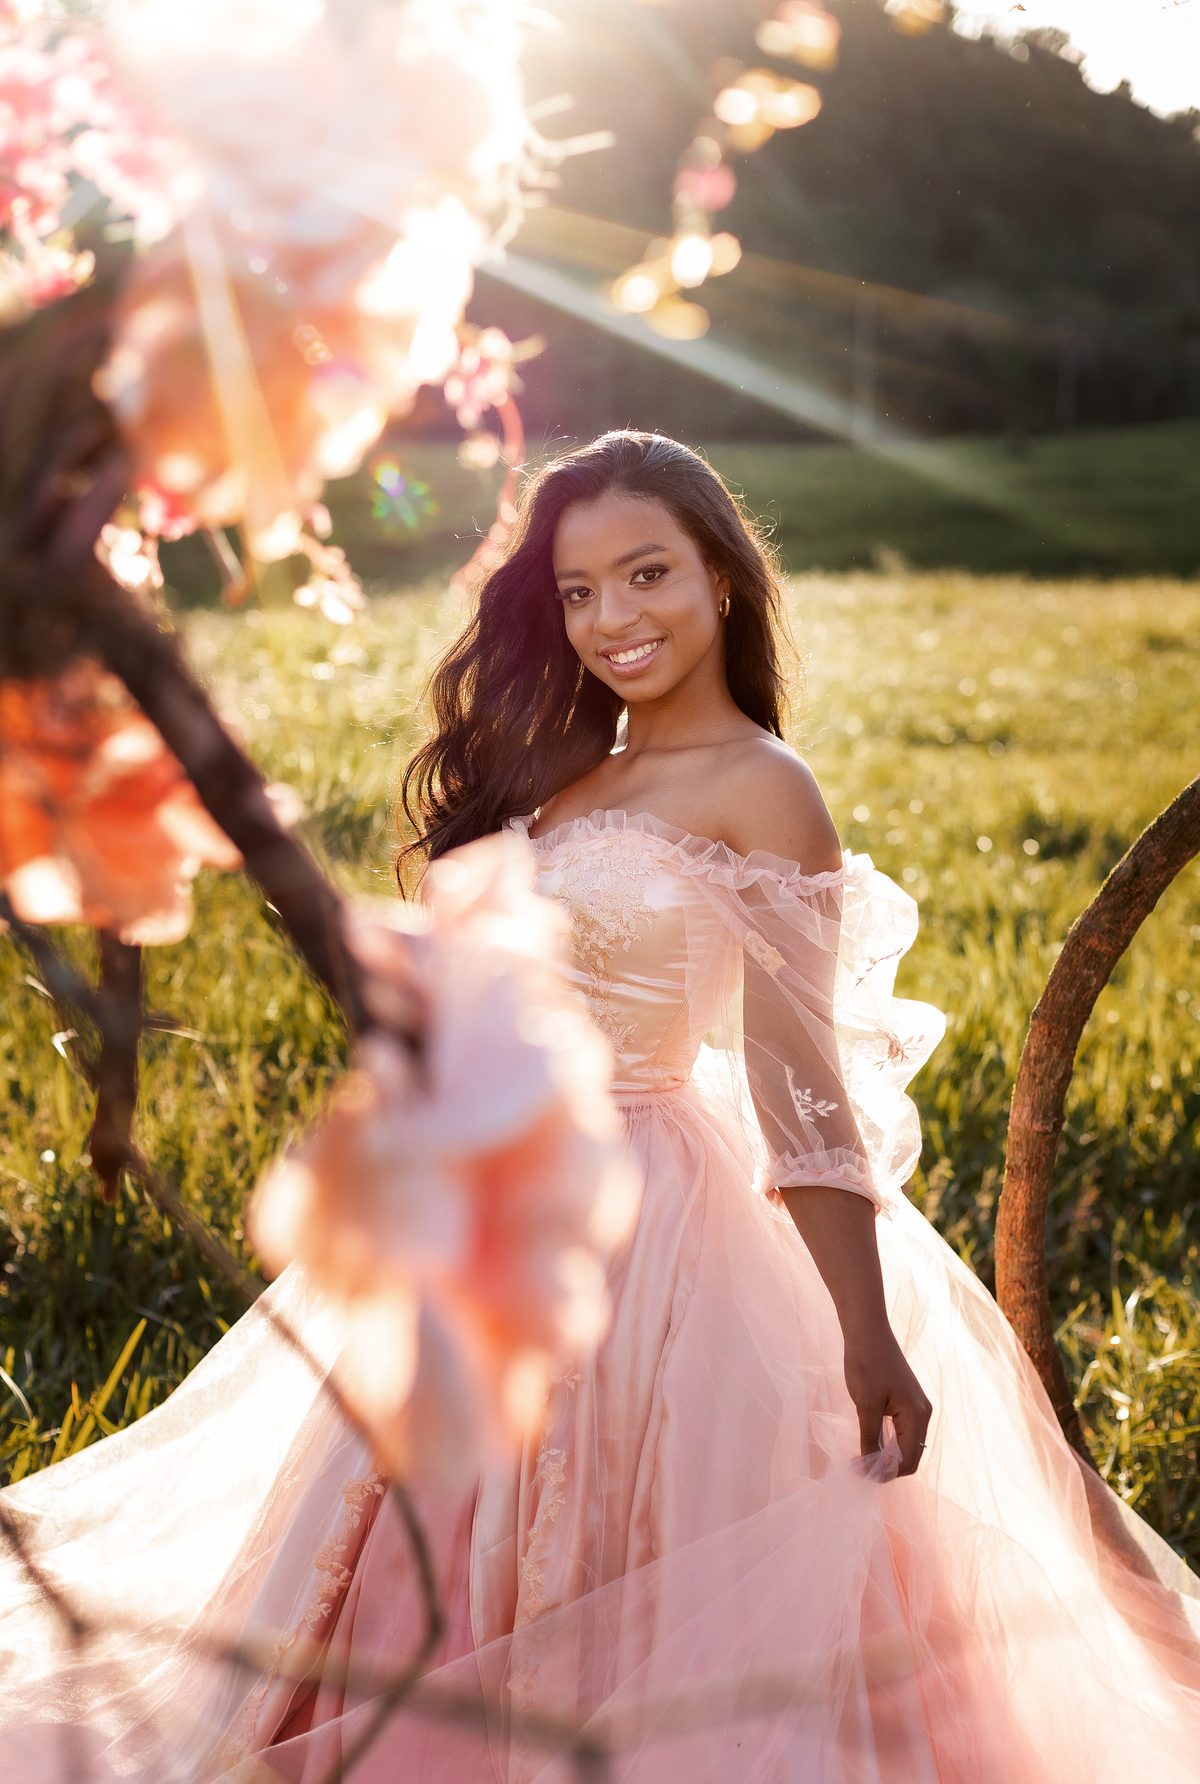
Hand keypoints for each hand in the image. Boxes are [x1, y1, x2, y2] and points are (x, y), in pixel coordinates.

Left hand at [843, 1328, 931, 1476]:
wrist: (867, 1330)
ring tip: (860, 1457)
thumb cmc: (866, 1364)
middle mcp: (923, 1413)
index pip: (907, 1461)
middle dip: (886, 1467)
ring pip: (906, 1445)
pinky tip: (868, 1442)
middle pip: (910, 1456)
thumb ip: (870, 1440)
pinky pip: (902, 1432)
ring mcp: (916, 1407)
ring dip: (886, 1456)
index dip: (884, 1473)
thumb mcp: (866, 1405)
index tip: (858, 1472)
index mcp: (917, 1416)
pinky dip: (887, 1443)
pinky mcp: (907, 1401)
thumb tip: (871, 1469)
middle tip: (857, 1468)